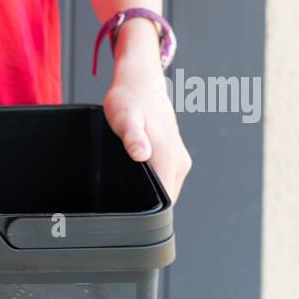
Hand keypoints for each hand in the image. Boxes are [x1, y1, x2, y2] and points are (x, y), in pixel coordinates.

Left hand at [103, 26, 191, 202]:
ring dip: (147, 196)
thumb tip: (142, 154)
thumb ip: (133, 137)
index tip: (128, 215)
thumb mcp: (125, 118)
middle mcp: (179, 163)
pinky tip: (132, 180)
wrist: (141, 83)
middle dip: (145, 207)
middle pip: (166, 201)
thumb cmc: (130, 100)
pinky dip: (150, 185)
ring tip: (123, 192)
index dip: (148, 214)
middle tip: (119, 203)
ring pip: (165, 191)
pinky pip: (164, 181)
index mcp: (169, 159)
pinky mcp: (173, 158)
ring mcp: (178, 161)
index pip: (166, 202)